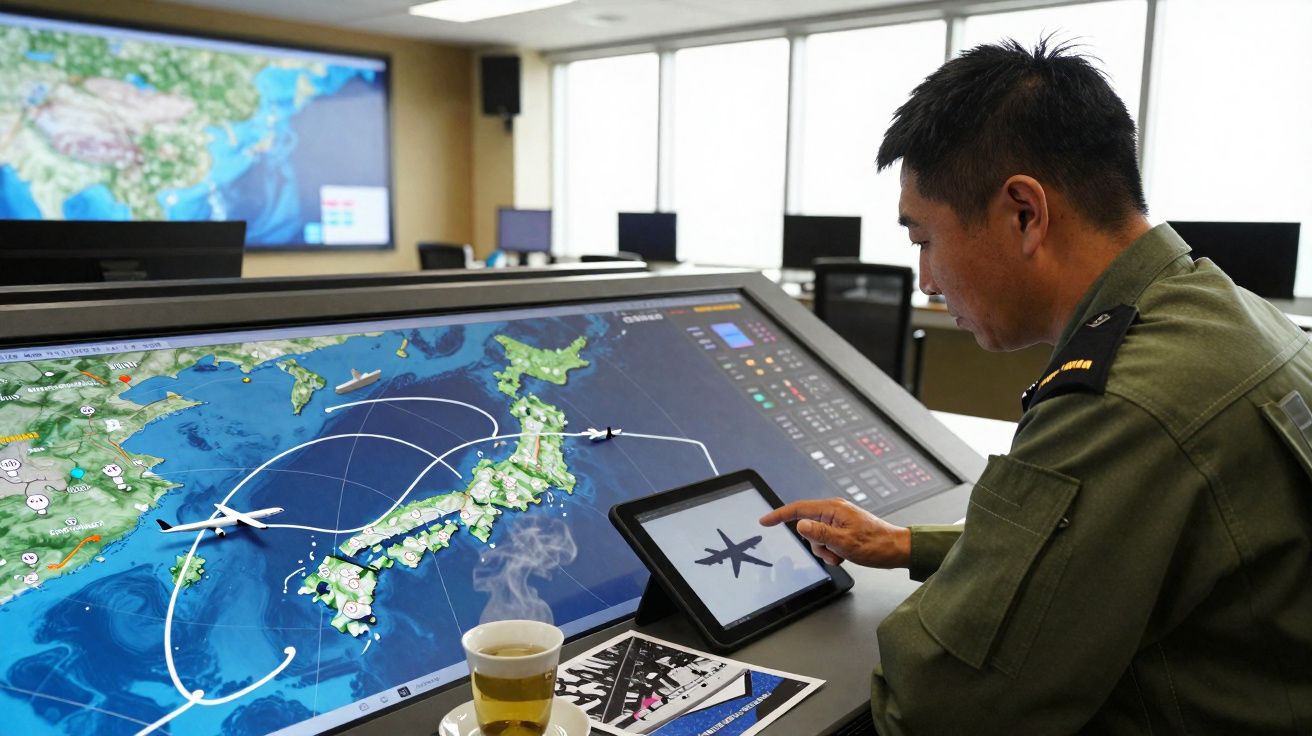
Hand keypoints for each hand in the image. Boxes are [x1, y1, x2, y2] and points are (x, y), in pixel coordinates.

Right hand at [760, 498, 910, 568]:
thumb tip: (800, 525)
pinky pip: (827, 540)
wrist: (897, 549)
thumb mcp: (844, 542)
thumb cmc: (876, 545)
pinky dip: (832, 551)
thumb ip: (820, 534)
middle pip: (808, 527)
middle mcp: (834, 511)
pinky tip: (845, 555)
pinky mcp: (843, 528)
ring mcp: (839, 520)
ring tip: (842, 555)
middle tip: (832, 554)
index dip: (779, 515)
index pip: (799, 509)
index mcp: (833, 509)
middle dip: (816, 544)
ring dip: (825, 550)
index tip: (765, 521)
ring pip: (817, 537)